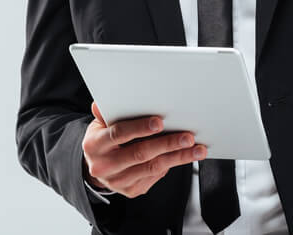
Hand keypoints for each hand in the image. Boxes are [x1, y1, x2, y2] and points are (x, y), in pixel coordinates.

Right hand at [81, 101, 207, 198]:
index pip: (119, 134)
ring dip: (178, 157)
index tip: (160, 122)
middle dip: (167, 144)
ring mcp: (118, 181)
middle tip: (187, 137)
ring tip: (196, 149)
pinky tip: (185, 156)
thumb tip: (103, 102)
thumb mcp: (100, 124)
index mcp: (95, 145)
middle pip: (140, 153)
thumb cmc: (103, 138)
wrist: (96, 166)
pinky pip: (155, 177)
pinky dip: (172, 165)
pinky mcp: (131, 190)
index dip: (139, 128)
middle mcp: (105, 166)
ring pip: (152, 168)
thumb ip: (106, 113)